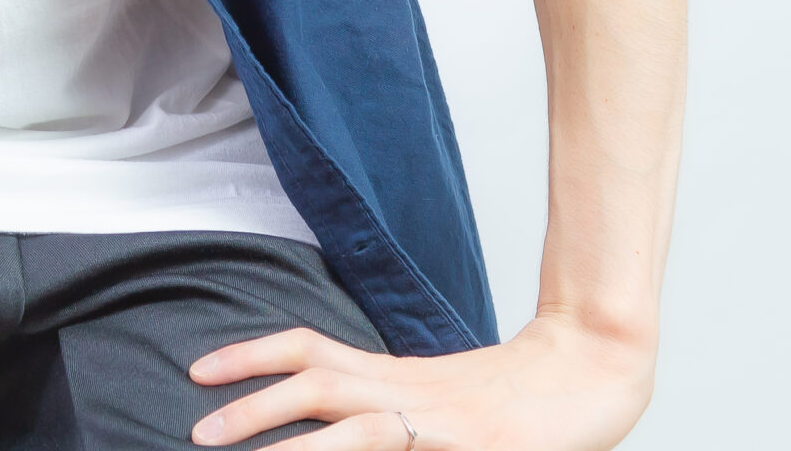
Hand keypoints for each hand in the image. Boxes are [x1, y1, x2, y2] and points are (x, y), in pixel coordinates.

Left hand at [188, 313, 656, 448]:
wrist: (592, 372)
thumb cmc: (513, 397)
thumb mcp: (435, 397)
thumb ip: (385, 403)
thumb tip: (332, 424)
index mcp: (393, 374)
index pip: (307, 349)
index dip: (250, 356)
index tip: (198, 371)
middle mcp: (407, 389)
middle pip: (316, 382)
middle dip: (253, 407)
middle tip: (199, 432)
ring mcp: (441, 423)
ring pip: (357, 428)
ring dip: (301, 448)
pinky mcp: (477, 449)